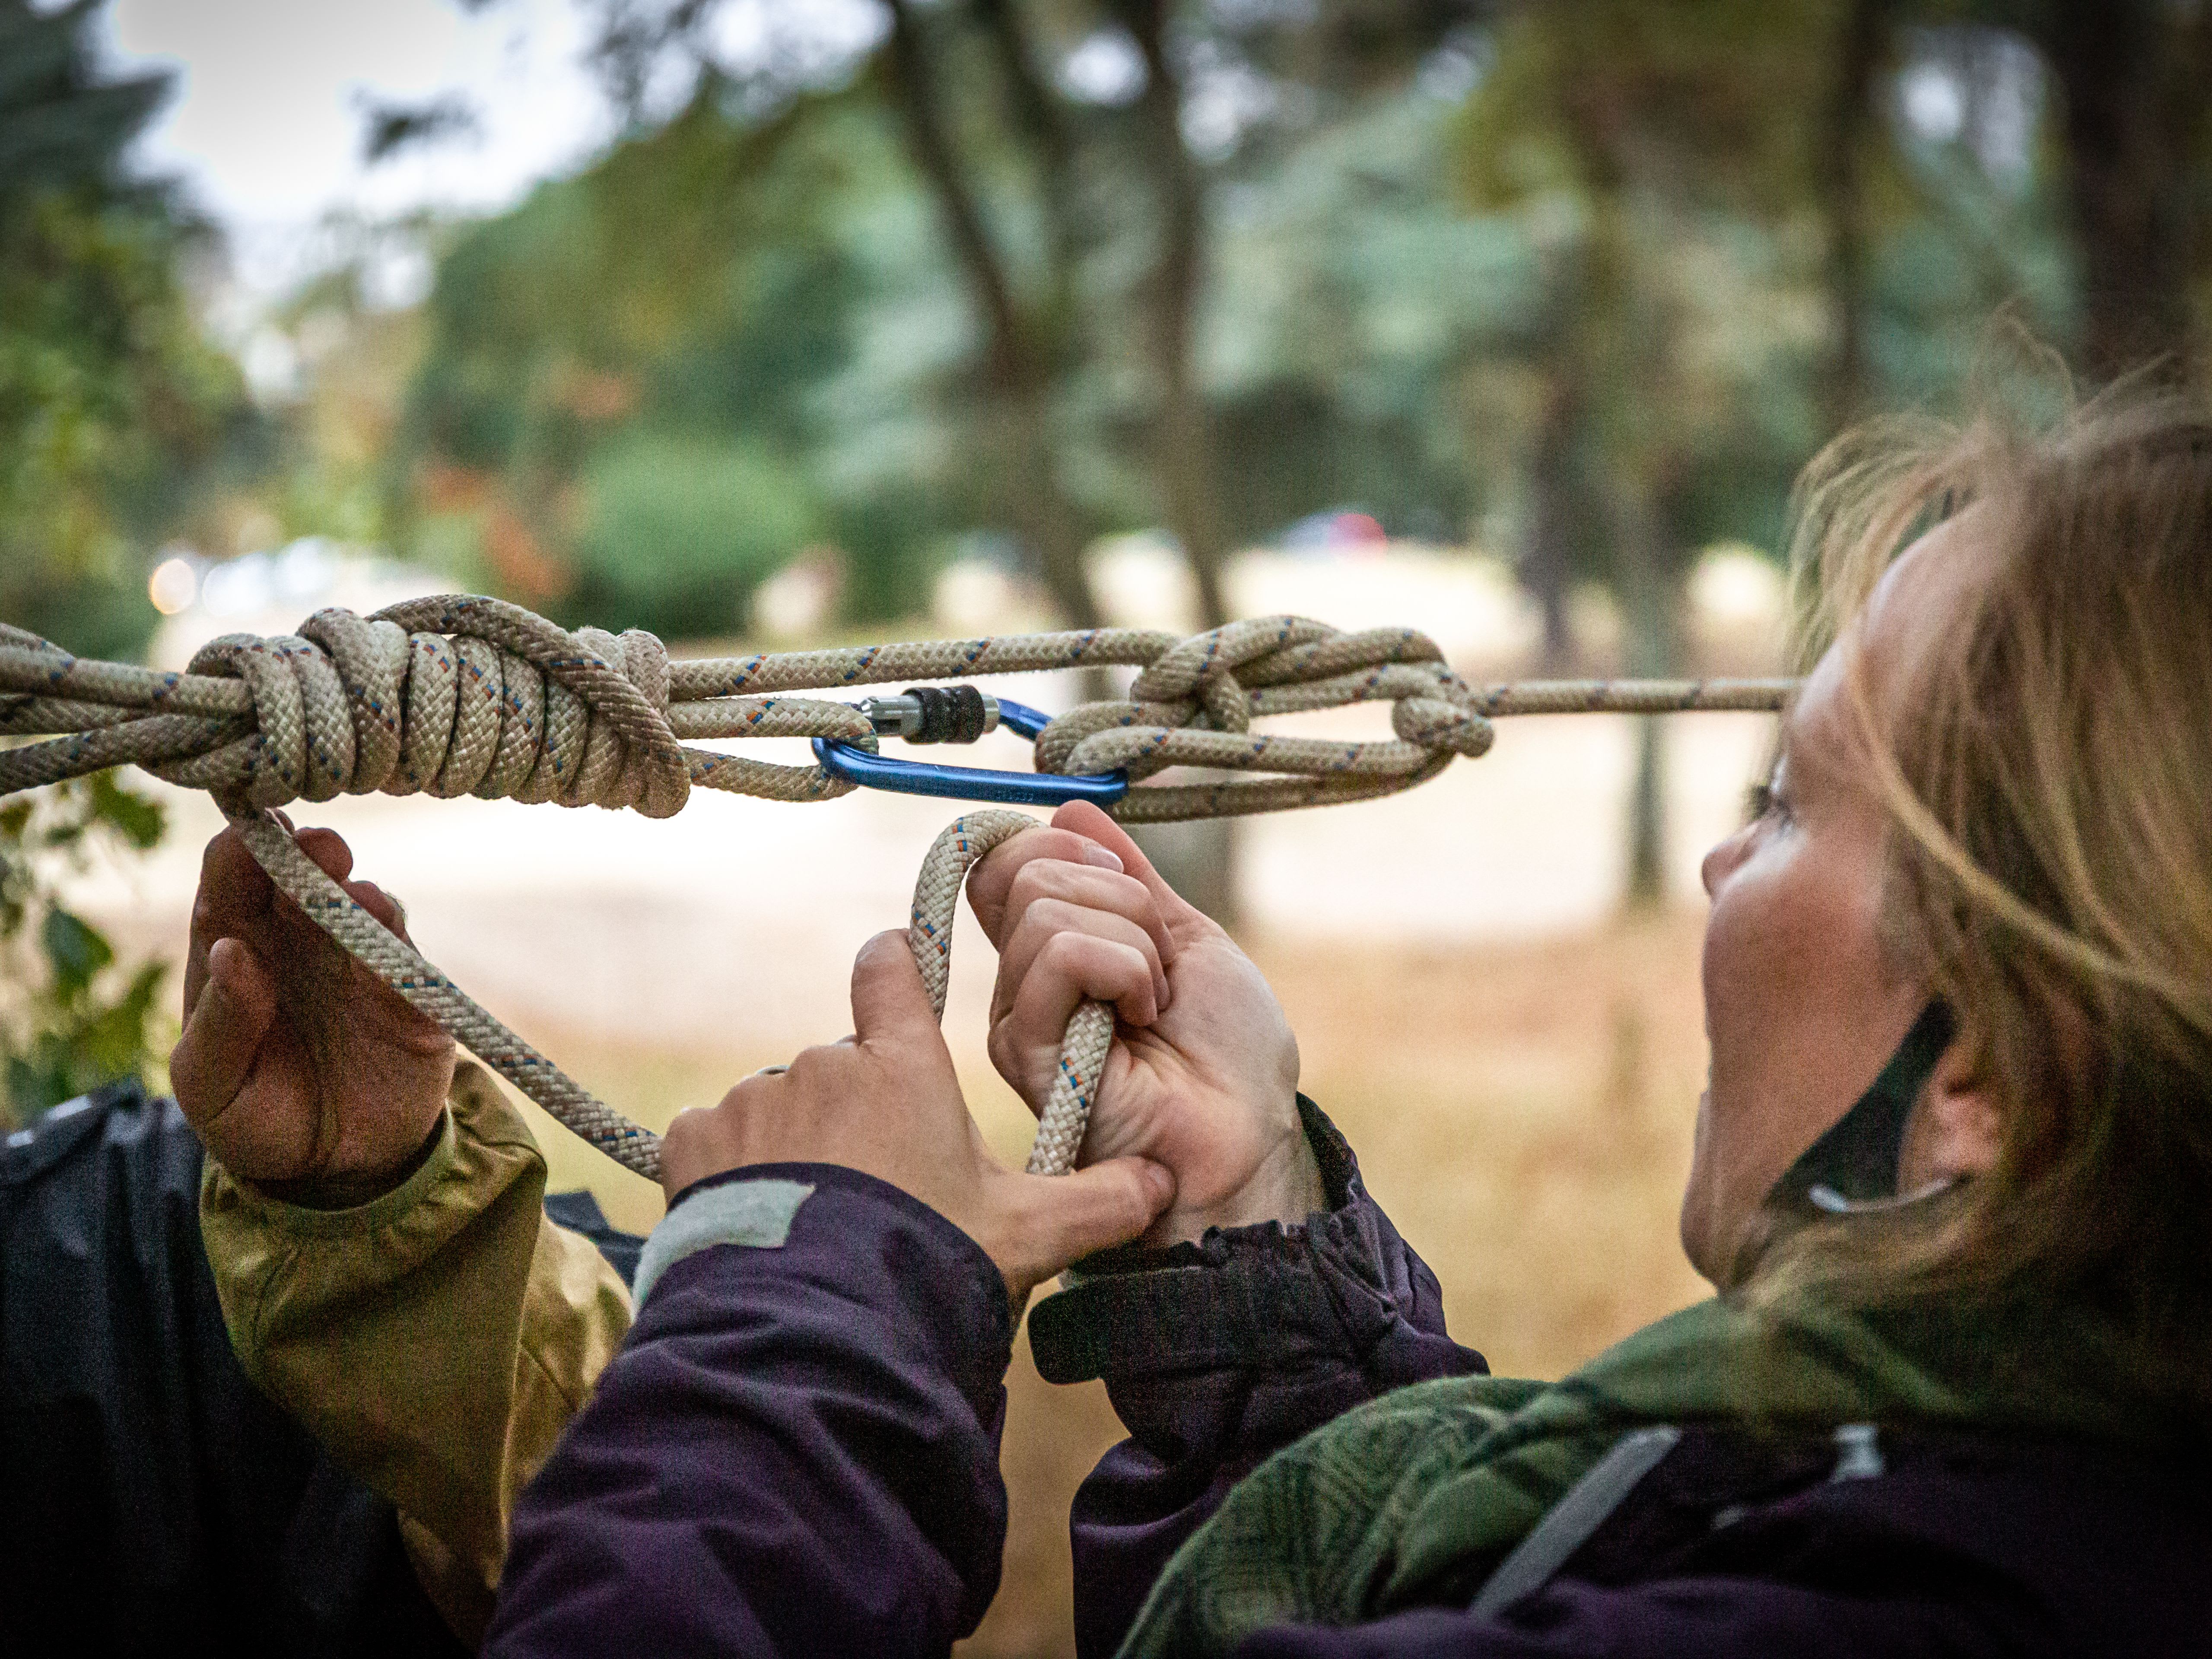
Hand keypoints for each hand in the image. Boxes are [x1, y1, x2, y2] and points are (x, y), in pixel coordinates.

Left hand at [170, 819, 455, 1196]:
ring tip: (337, 875)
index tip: (247, 833)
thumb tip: (231, 951)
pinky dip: (390, 928)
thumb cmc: (258, 1120)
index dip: (237, 851)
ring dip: (345, 881)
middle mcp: (296, 943)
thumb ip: (219, 1026)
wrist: (338, 1171)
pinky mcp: (408, 990)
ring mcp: (355, 960)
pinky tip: (375, 916)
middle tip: (307, 840)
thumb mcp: (213, 1088)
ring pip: (354, 899)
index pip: (229, 883)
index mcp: (236, 954)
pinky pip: (402, 948)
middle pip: (296, 875)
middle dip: (301, 848)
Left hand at [659, 931, 1174, 1309]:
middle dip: (856, 1117)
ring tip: (818, 1225)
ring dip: (794, 1150)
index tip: (899, 979)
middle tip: (878, 1192)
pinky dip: (731, 1174)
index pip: (891, 967)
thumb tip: (1164, 1184)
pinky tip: (760, 1227)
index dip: (895, 967)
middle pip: (843, 1068)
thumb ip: (1098, 1203)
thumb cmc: (927, 1264)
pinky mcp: (696, 1144)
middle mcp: (823, 1065)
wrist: (816, 1331)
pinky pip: (714, 1141)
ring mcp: (754, 1101)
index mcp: (901, 1064)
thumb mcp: (1027, 1235)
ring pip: (780, 1109)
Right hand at [967, 801, 1321, 1247]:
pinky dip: (1123, 968)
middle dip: (1122, 898)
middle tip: (1158, 965)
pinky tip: (1141, 1019)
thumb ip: (1129, 876)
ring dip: (1132, 942)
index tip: (1128, 887)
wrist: (1248, 1134)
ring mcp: (1018, 1014)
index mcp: (1053, 950)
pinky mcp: (1024, 1049)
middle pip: (1025, 872)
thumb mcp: (1187, 935)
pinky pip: (1057, 955)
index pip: (1008, 861)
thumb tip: (1068, 809)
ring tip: (1153, 1001)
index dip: (1065, 848)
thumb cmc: (1229, 1054)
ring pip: (1043, 909)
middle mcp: (1022, 980)